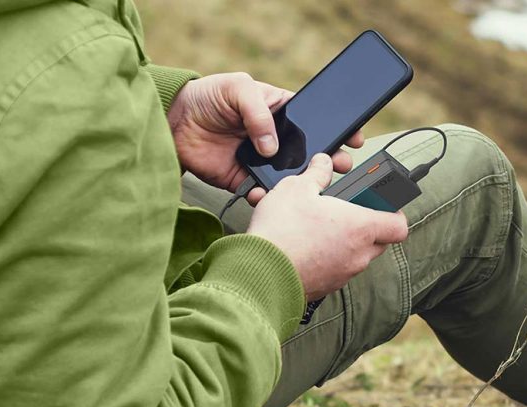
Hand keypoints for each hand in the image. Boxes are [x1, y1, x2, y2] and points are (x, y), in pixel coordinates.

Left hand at [167, 72, 362, 204]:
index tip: (353, 137)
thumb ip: (259, 112)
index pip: (316, 120)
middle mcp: (274, 138)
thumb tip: (271, 145)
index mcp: (280, 111)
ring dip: (301, 183)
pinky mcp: (243, 179)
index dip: (336, 128)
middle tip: (339, 164)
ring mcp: (261, 161)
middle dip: (328, 160)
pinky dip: (266, 197)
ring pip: (289, 176)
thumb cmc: (206, 96)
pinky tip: (267, 195)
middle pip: (309, 152)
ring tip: (310, 186)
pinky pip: (262, 192)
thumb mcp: (238, 88)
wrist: (173, 121)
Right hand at [247, 154, 408, 299]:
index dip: (394, 212)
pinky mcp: (326, 287)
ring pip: (356, 256)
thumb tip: (323, 163)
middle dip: (367, 226)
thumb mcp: (297, 188)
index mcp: (361, 227)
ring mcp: (343, 274)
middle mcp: (359, 255)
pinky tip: (305, 247)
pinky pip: (335, 270)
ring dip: (344, 243)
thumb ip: (316, 173)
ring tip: (319, 228)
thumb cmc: (284, 230)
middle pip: (379, 241)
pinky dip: (327, 259)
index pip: (399, 225)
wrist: (261, 272)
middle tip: (345, 212)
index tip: (380, 203)